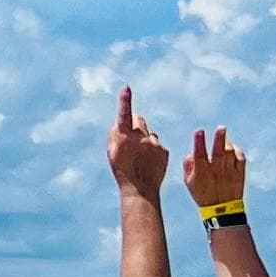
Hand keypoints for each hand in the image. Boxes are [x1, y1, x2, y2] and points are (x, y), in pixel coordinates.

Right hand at [105, 85, 167, 200]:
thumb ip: (115, 133)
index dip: (125, 100)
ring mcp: (154, 143)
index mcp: (124, 135)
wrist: (140, 188)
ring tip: (140, 155)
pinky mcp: (164, 150)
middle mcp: (140, 136)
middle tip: (130, 137)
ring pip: (149, 133)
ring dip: (144, 138)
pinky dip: (153, 149)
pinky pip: (157, 144)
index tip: (127, 88)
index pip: (124, 113)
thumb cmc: (121, 169)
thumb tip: (121, 121)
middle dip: (135, 123)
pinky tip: (149, 161)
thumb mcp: (111, 150)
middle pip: (139, 119)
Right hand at [183, 127, 247, 218]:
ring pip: (230, 153)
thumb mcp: (189, 182)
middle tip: (221, 128)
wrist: (222, 211)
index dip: (199, 142)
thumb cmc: (203, 194)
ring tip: (223, 138)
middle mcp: (216, 171)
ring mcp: (229, 172)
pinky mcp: (239, 174)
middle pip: (219, 152)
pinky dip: (237, 151)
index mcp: (202, 172)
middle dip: (219, 138)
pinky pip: (240, 158)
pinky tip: (233, 149)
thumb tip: (191, 153)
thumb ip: (188, 166)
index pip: (200, 154)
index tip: (200, 131)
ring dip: (227, 143)